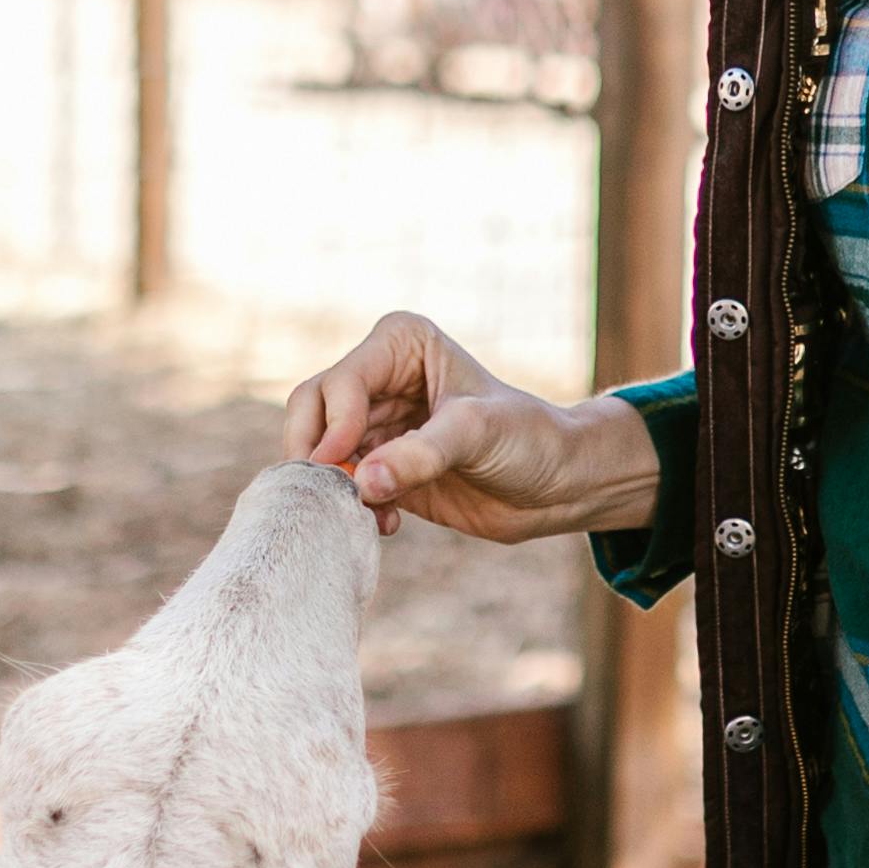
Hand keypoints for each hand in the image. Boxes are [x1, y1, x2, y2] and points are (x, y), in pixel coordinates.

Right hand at [283, 310, 660, 544]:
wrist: (557, 485)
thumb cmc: (530, 439)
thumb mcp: (477, 434)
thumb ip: (419, 455)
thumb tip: (362, 483)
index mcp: (399, 344)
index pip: (339, 382)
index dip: (334, 426)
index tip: (344, 469)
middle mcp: (378, 378)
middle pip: (310, 413)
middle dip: (318, 456)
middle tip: (339, 494)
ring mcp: (375, 425)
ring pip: (320, 454)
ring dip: (338, 489)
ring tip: (378, 514)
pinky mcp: (379, 468)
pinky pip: (341, 487)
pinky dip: (353, 508)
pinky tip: (389, 523)